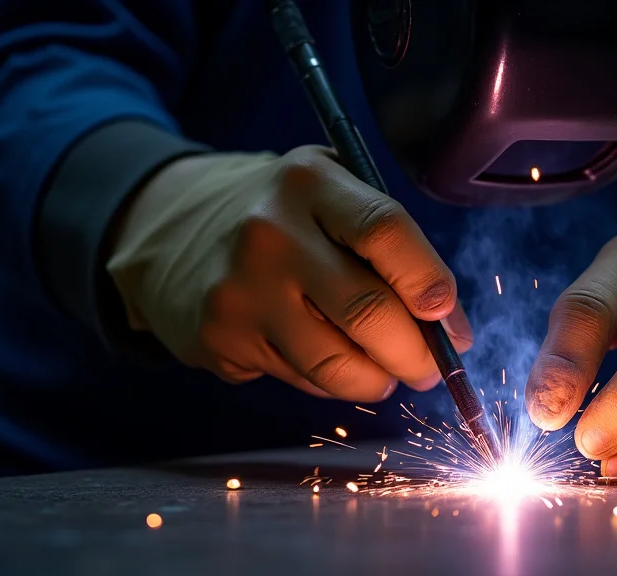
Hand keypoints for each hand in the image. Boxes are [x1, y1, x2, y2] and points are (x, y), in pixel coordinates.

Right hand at [107, 145, 470, 400]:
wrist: (168, 226)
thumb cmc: (277, 212)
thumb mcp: (326, 188)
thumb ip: (386, 238)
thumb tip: (446, 321)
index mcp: (308, 181)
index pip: (386, 232)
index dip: (430, 282)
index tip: (448, 318)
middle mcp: (269, 233)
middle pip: (369, 311)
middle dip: (416, 354)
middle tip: (431, 367)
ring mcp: (240, 290)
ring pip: (336, 363)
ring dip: (377, 379)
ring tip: (385, 372)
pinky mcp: (219, 337)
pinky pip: (301, 378)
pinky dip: (331, 381)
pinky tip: (328, 359)